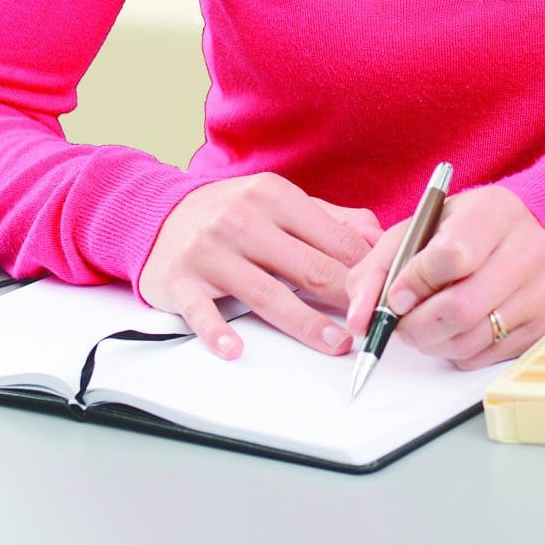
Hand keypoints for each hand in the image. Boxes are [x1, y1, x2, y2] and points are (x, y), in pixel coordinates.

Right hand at [141, 174, 381, 359]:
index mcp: (274, 196)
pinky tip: (235, 348)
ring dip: (305, 322)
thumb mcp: (278, 202)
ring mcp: (210, 250)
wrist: (157, 214)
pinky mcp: (181, 280)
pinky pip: (202, 311)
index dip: (366, 270)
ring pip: (268, 293)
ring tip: (336, 344)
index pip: (335, 238)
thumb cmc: (229, 213)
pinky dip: (218, 331)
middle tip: (374, 325)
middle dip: (347, 299)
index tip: (387, 295)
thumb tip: (379, 239)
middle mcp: (242, 219)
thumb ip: (330, 219)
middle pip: (309, 267)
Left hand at [342, 185, 544, 369]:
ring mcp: (541, 289)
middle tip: (400, 323)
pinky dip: (456, 351)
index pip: (453, 257)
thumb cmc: (456, 230)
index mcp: (493, 212)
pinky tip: (452, 328)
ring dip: (432, 342)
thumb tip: (360, 321)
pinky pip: (486, 356)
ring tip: (423, 324)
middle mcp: (528, 248)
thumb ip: (376, 271)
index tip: (397, 295)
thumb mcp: (412, 232)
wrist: (511, 232)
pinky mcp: (542, 323)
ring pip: (471, 338)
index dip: (415, 283)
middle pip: (462, 307)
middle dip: (416, 325)